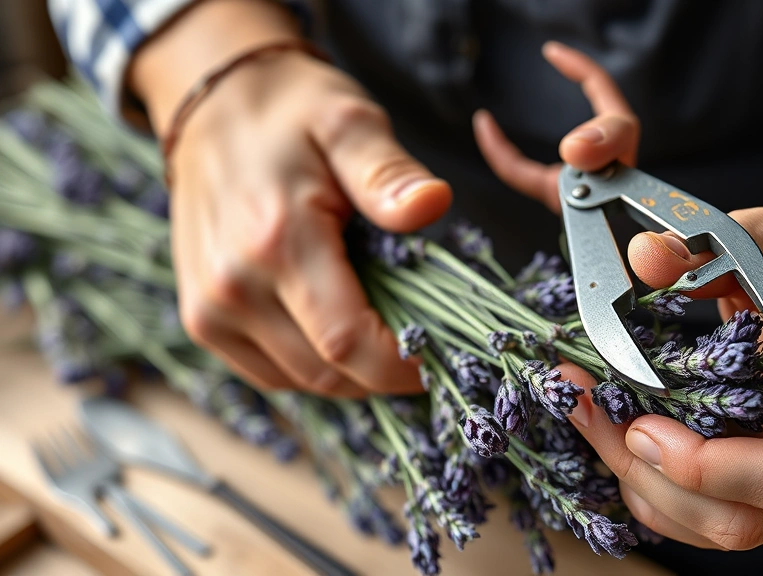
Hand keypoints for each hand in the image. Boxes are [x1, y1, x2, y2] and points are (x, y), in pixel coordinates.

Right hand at [130, 0, 451, 395]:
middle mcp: (232, 288)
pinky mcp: (201, 320)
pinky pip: (270, 373)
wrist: (212, 103)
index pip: (348, 343)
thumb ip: (388, 172)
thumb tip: (433, 204)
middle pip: (329, 373)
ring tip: (381, 324)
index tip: (440, 354)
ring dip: (351, 370)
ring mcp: (208, 310)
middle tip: (422, 338)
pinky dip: (313, 365)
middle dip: (383, 368)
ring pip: (301, 381)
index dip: (401, 365)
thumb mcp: (349, 122)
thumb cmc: (291, 111)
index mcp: (276, 242)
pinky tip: (336, 326)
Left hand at [478, 42, 762, 548]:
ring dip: (642, 485)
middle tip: (595, 414)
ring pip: (715, 528)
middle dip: (653, 477)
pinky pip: (703, 519)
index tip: (641, 423)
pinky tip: (616, 439)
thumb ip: (713, 245)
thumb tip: (645, 258)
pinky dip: (652, 490)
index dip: (702, 465)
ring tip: (593, 418)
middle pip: (740, 518)